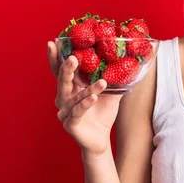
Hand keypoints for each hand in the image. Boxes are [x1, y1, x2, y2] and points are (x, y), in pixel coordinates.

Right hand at [47, 41, 122, 157]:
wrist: (101, 139)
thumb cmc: (102, 114)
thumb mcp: (111, 93)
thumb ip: (116, 79)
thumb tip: (130, 62)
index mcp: (71, 88)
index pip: (60, 70)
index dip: (56, 58)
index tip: (53, 42)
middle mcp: (64, 98)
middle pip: (62, 81)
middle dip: (66, 68)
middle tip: (73, 58)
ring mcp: (65, 112)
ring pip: (74, 97)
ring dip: (88, 89)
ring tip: (102, 82)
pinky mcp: (70, 124)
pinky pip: (78, 112)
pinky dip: (86, 104)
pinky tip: (93, 97)